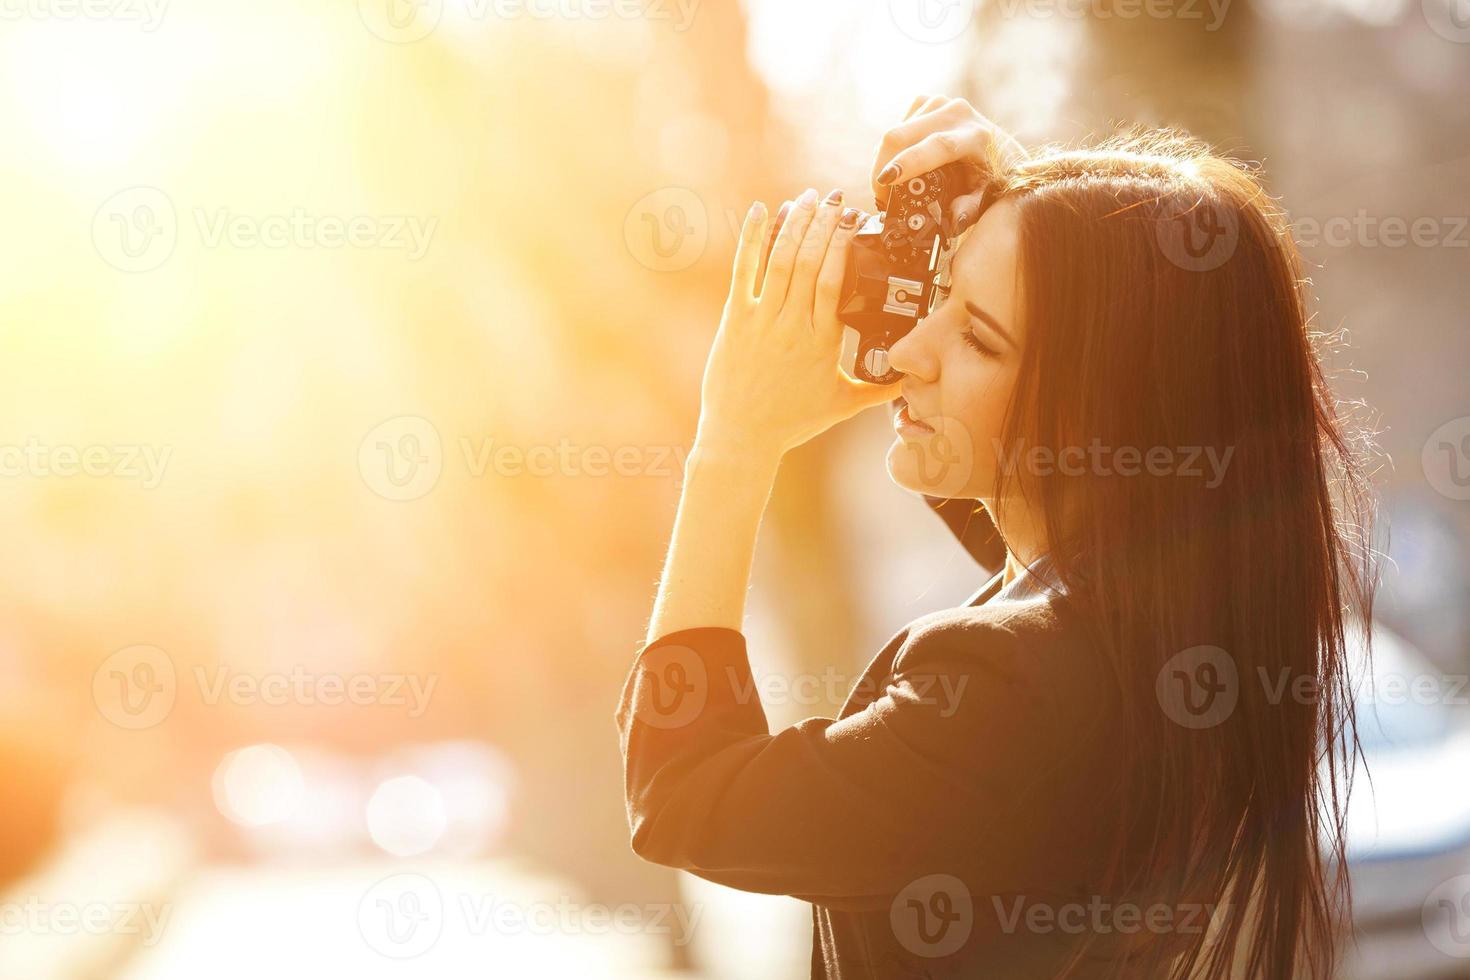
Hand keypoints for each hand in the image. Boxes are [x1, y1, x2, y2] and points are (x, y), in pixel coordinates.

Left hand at [694, 187, 900, 459]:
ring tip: (806, 198)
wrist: (742, 437)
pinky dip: (750, 238)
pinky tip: (759, 211)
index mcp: (824, 341)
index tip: (852, 220)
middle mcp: (794, 326)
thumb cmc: (791, 422)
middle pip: (811, 262)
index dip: (844, 244)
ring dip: (795, 223)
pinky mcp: (735, 321)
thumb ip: (879, 389)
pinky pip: (743, 271)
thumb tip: (911, 380)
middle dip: (823, 223)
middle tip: (833, 198)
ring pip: (782, 260)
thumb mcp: (843, 405)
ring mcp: (762, 321)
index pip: (838, 281)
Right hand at [870, 95, 1026, 233]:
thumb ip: (970, 210)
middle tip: (881, 199)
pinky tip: (901, 163)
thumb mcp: (987, 197)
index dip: (909, 162)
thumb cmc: (993, 178)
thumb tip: (953, 223)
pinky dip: (891, 149)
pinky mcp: (927, 102)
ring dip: (883, 161)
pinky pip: (896, 126)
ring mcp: (940, 104)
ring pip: (894, 133)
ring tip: (891, 186)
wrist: (1002, 148)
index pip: (937, 146)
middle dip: (881, 169)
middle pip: (901, 136)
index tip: (886, 179)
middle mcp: (957, 113)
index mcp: (975, 136)